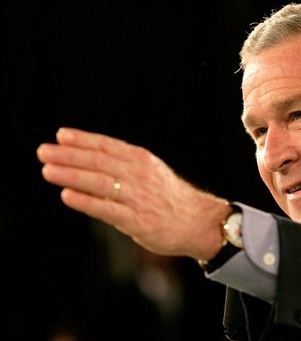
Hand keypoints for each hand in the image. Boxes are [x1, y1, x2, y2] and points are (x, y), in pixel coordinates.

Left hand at [37, 128, 229, 260]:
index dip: (84, 140)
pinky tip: (67, 195)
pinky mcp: (137, 220)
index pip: (108, 146)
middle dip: (70, 155)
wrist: (199, 222)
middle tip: (44, 151)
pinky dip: (86, 201)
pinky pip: (107, 209)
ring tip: (48, 170)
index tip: (61, 135)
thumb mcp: (152, 174)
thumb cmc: (171, 198)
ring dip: (72, 175)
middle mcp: (139, 175)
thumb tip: (90, 163)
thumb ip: (124, 168)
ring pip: (100, 182)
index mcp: (142, 161)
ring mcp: (138, 197)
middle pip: (99, 161)